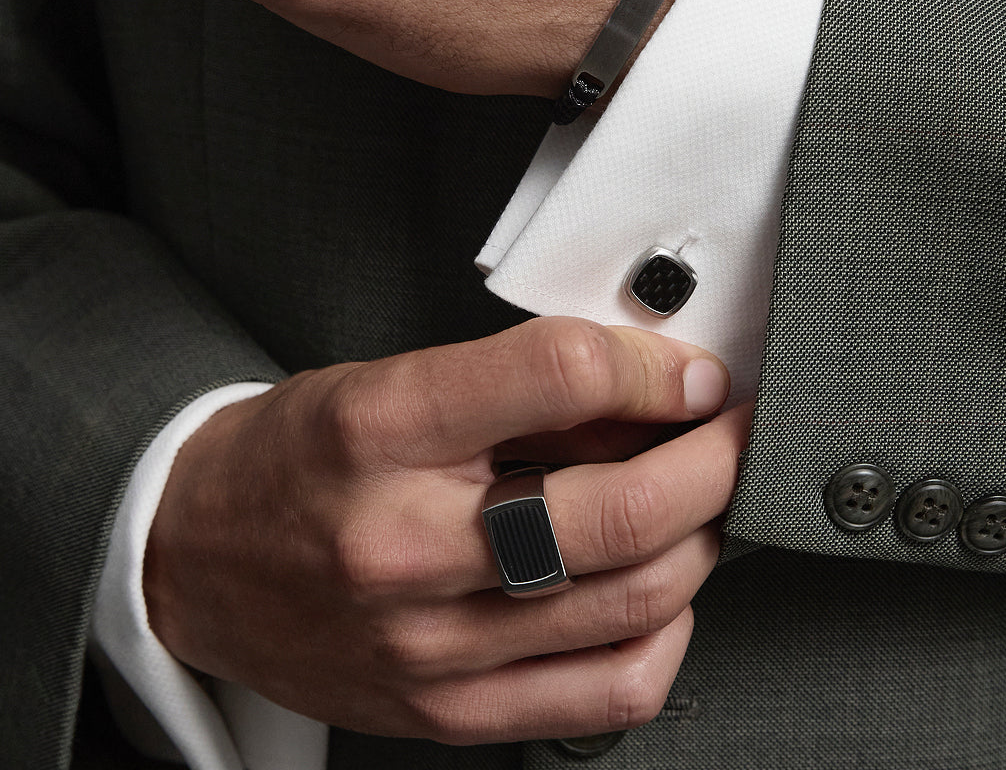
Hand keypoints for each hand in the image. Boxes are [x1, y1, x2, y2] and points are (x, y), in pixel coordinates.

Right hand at [145, 317, 749, 741]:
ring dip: (702, 537)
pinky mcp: (446, 712)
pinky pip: (611, 691)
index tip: (693, 374)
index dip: (657, 367)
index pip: (561, 374)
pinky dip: (669, 631)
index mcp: (379, 427)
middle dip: (715, 458)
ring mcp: (428, 644)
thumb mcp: (392, 378)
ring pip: (636, 598)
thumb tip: (655, 386)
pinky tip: (661, 588)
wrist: (197, 556)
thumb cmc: (300, 454)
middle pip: (622, 509)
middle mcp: (403, 543)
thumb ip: (523, 383)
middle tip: (735, 431)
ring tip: (702, 499)